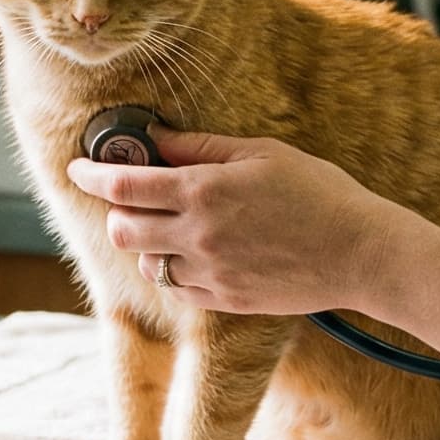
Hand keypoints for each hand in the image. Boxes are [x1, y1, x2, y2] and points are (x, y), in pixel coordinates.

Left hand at [65, 126, 410, 316]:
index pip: (123, 185)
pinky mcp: (225, 300)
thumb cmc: (319, 193)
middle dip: (117, 211)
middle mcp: (198, 235)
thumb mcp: (261, 152)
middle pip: (122, 229)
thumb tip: (156, 138)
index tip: (78, 168)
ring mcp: (210, 273)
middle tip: (134, 198)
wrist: (360, 253)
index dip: (91, 175)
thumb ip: (202, 148)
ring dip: (148, 243)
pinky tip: (196, 253)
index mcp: (204, 191)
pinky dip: (175, 270)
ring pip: (147, 263)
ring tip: (174, 226)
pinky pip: (178, 289)